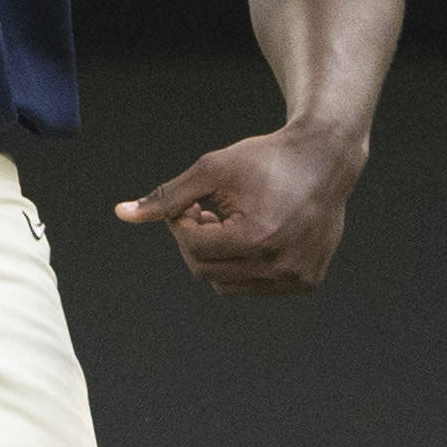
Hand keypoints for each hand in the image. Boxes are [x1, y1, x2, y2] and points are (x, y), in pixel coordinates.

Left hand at [119, 117, 366, 296]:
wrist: (325, 159)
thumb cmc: (267, 159)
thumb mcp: (212, 170)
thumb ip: (167, 197)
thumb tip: (122, 213)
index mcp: (255, 238)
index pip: (193, 249)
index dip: (183, 225)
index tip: (191, 204)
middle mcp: (278, 265)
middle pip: (207, 272)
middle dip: (197, 242)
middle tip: (207, 212)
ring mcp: (296, 277)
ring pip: (228, 286)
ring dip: (219, 258)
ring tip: (231, 224)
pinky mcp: (308, 281)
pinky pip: (257, 287)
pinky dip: (246, 266)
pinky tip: (256, 234)